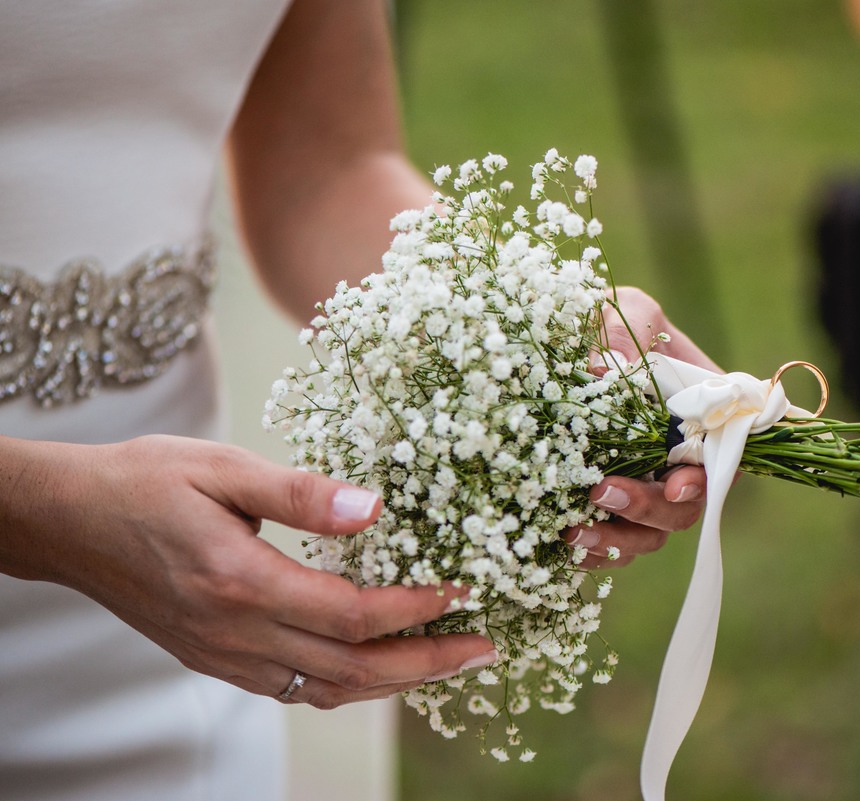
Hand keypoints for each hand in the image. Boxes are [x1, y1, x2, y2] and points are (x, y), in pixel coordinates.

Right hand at [0, 435, 495, 708]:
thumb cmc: (140, 482)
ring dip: (394, 682)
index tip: (464, 591)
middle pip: (351, 670)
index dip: (416, 608)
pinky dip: (346, 683)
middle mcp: (234, 634)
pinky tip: (375, 664)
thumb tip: (374, 509)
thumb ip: (300, 492)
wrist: (64, 521)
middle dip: (428, 663)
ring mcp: (223, 655)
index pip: (352, 615)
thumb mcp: (222, 466)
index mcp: (241, 583)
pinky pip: (293, 687)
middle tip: (485, 647)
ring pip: (325, 690)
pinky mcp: (213, 658)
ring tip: (446, 661)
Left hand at [563, 286, 714, 567]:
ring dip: (615, 541)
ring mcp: (641, 487)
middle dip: (647, 510)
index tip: (674, 484)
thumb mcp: (628, 309)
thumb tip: (618, 366)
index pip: (717, 465)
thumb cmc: (614, 320)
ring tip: (573, 530)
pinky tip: (560, 543)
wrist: (571, 339)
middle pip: (680, 510)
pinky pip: (608, 544)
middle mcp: (675, 462)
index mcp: (699, 421)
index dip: (701, 484)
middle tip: (602, 494)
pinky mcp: (604, 505)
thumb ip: (630, 328)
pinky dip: (591, 550)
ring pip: (645, 537)